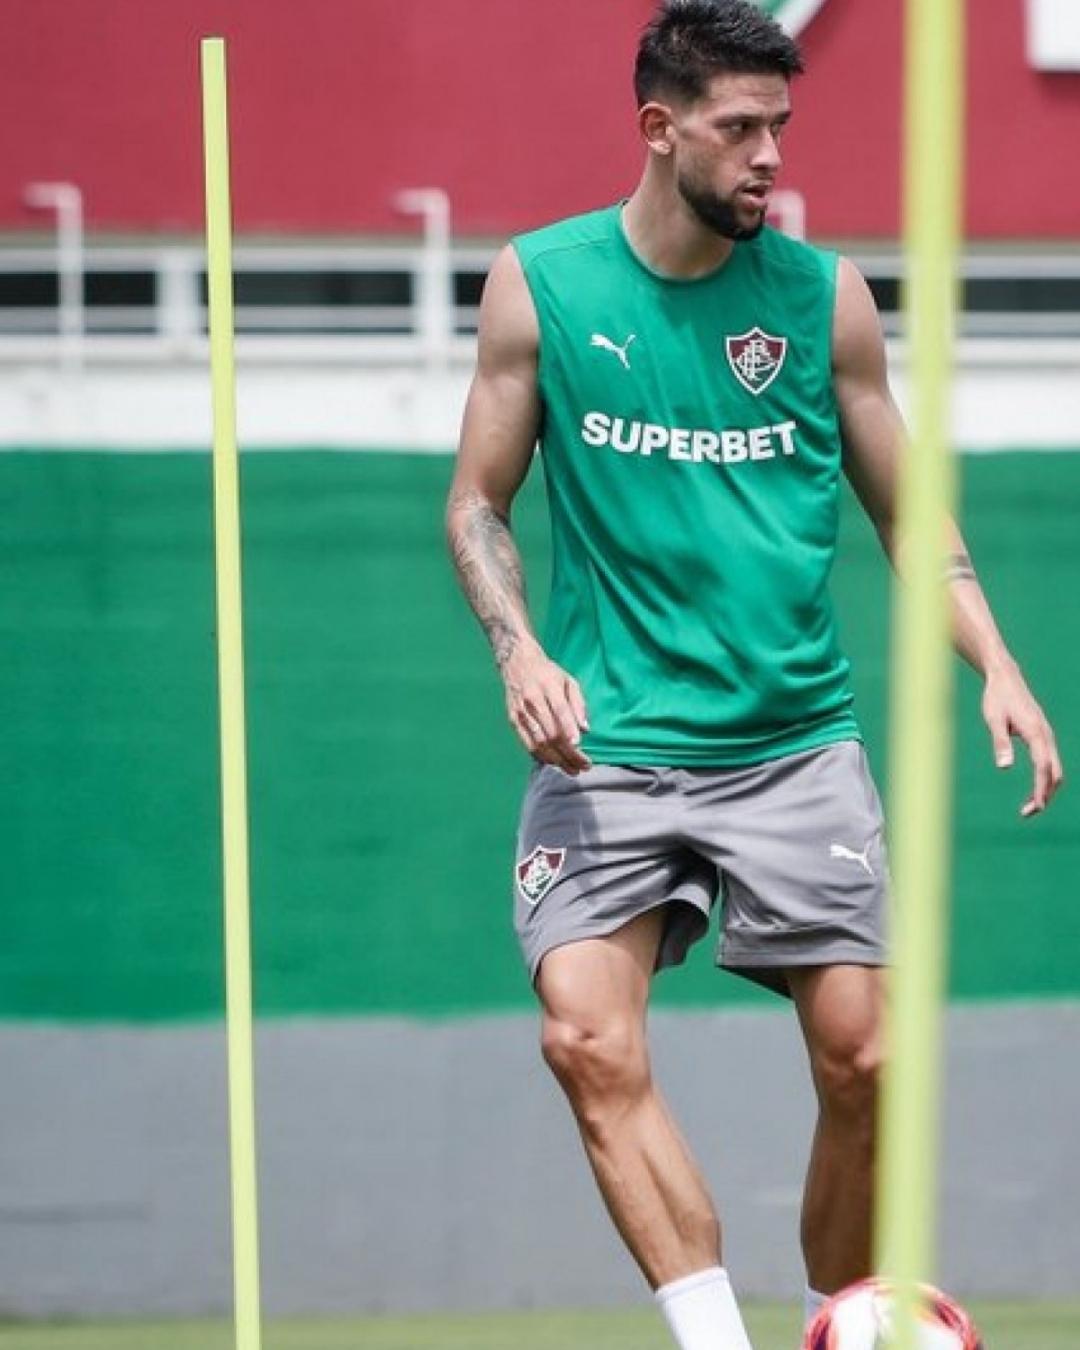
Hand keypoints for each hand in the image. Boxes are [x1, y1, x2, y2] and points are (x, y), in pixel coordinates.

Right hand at [500, 639, 590, 774]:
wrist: (517, 663)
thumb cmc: (548, 673)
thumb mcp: (568, 681)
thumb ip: (578, 704)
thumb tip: (585, 729)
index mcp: (548, 687)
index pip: (559, 712)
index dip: (569, 730)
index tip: (580, 746)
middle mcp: (532, 700)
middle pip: (550, 733)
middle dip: (568, 753)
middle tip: (584, 766)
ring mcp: (521, 712)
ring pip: (538, 742)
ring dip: (556, 759)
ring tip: (572, 769)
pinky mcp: (513, 720)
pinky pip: (527, 743)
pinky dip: (541, 756)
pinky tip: (554, 763)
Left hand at [982, 661, 1063, 816]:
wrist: (1005, 678)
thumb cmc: (997, 698)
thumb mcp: (994, 719)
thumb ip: (1000, 742)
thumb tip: (1004, 767)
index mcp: (1036, 732)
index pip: (1043, 767)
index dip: (1040, 789)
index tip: (1036, 807)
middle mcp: (1046, 735)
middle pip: (1054, 772)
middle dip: (1045, 794)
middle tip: (1028, 813)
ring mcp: (1046, 735)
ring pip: (1054, 768)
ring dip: (1046, 788)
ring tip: (1029, 806)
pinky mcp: (1042, 736)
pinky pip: (1049, 761)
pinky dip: (1045, 778)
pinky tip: (1035, 788)